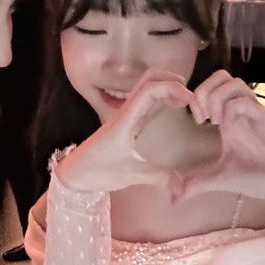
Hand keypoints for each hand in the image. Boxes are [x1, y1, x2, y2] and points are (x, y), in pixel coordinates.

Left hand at [57, 69, 193, 192]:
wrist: (74, 173)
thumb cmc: (97, 171)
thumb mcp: (130, 175)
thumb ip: (159, 177)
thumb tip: (182, 186)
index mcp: (125, 118)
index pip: (150, 89)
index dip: (172, 87)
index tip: (189, 100)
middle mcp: (126, 111)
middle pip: (149, 78)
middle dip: (172, 79)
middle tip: (189, 98)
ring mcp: (126, 114)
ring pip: (147, 85)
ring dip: (167, 86)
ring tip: (184, 102)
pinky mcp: (127, 120)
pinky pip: (145, 99)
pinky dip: (162, 96)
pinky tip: (172, 107)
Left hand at [172, 71, 264, 205]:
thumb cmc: (261, 178)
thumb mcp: (220, 179)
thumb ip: (196, 184)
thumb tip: (172, 200)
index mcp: (229, 119)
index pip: (211, 87)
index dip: (195, 97)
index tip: (194, 120)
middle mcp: (241, 111)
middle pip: (221, 76)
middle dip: (203, 91)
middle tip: (201, 117)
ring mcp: (256, 114)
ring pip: (233, 82)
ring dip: (216, 98)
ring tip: (213, 122)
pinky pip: (245, 102)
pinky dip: (230, 109)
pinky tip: (227, 127)